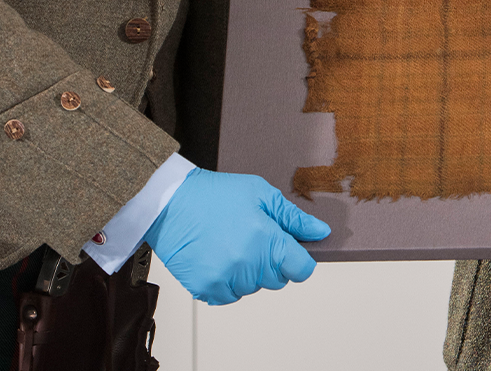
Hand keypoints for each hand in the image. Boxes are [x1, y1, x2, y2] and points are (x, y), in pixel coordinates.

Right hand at [143, 168, 331, 304]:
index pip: (301, 269)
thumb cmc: (214, 195)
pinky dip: (227, 283)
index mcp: (266, 240)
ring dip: (248, 273)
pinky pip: (228, 296)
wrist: (169, 203)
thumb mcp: (261, 194)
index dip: (299, 259)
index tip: (291, 251)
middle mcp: (247, 264)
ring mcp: (225, 279)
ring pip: (252, 288)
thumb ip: (293, 218)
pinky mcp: (205, 288)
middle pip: (277, 280)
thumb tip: (320, 232)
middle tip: (252, 239)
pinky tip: (218, 258)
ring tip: (231, 245)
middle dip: (272, 262)